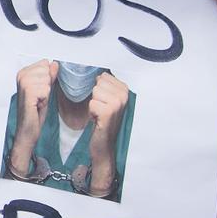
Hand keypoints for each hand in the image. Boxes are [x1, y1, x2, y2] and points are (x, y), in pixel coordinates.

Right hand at [8, 59, 57, 173]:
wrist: (27, 129)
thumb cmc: (34, 111)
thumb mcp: (44, 90)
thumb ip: (49, 76)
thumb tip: (54, 63)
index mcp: (23, 73)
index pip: (44, 63)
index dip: (47, 78)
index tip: (40, 90)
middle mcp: (21, 76)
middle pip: (47, 70)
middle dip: (47, 85)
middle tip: (39, 97)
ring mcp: (23, 83)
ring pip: (47, 80)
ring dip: (46, 93)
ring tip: (38, 101)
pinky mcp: (28, 92)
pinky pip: (46, 89)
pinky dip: (45, 99)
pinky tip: (37, 104)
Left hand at [86, 72, 130, 193]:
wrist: (105, 144)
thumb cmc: (103, 121)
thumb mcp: (107, 100)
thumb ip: (105, 85)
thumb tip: (98, 73)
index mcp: (125, 90)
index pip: (103, 76)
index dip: (98, 90)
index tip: (104, 102)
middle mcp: (124, 95)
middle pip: (98, 83)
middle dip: (95, 96)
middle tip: (101, 109)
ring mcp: (118, 104)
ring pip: (95, 91)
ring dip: (93, 104)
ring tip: (100, 114)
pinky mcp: (109, 112)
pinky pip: (92, 103)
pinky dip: (91, 112)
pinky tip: (98, 119)